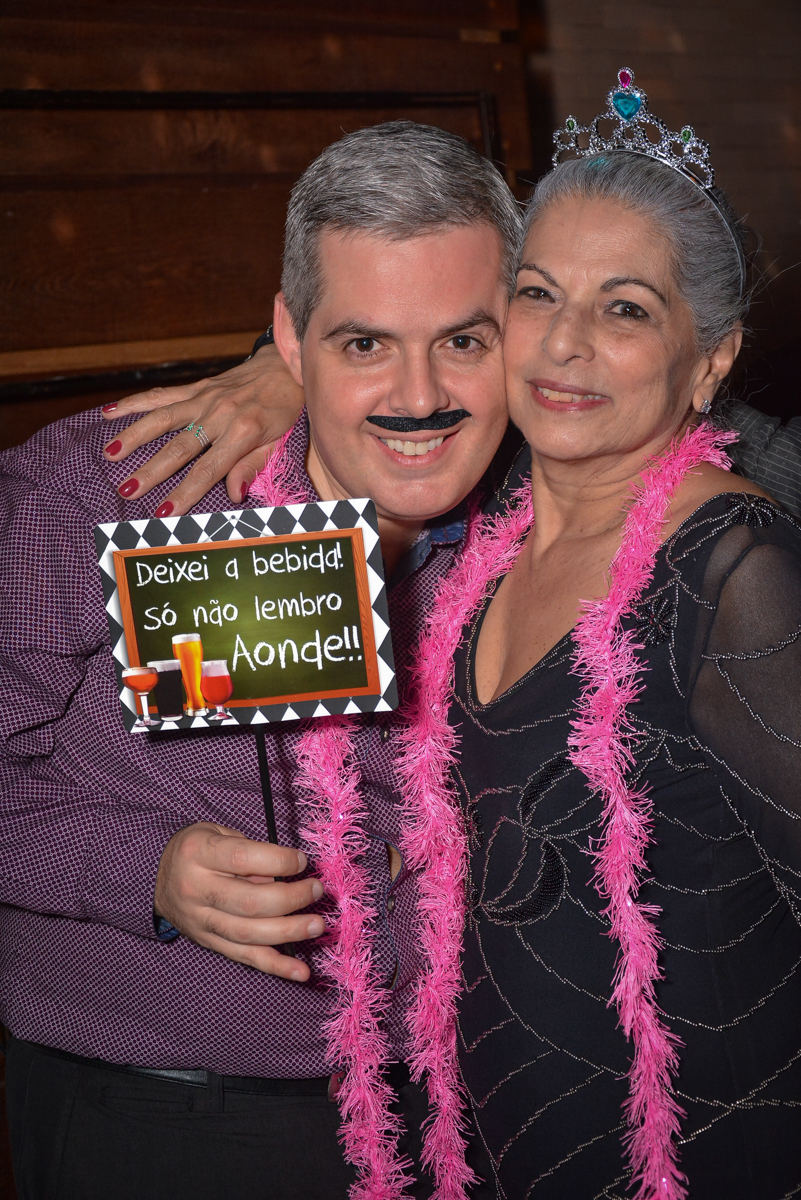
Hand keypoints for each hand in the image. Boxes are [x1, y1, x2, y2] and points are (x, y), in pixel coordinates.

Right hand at [101, 344, 304, 514]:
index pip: (209, 469)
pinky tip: (109, 412)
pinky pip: (163, 395)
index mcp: (243, 432)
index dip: (185, 492)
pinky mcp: (197, 387)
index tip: (164, 513)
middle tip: (127, 491)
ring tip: (110, 454)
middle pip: (180, 447)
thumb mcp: (278, 441)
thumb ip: (252, 466)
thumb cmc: (285, 409)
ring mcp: (205, 398)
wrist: (286, 366)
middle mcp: (220, 413)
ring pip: (163, 418)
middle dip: (152, 471)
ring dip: (134, 435)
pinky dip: (135, 402)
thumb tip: (233, 495)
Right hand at [154, 822, 323, 980]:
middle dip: (291, 899)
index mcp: (198, 852)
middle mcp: (196, 889)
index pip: (242, 859)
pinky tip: (302, 972)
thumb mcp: (219, 834)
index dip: (278, 861)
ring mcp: (201, 921)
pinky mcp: (208, 943)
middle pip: (248, 902)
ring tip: (317, 925)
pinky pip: (245, 957)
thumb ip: (250, 852)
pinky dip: (276, 967)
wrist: (156, 878)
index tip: (302, 861)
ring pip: (249, 934)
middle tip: (316, 890)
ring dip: (289, 932)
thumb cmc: (199, 849)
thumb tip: (285, 877)